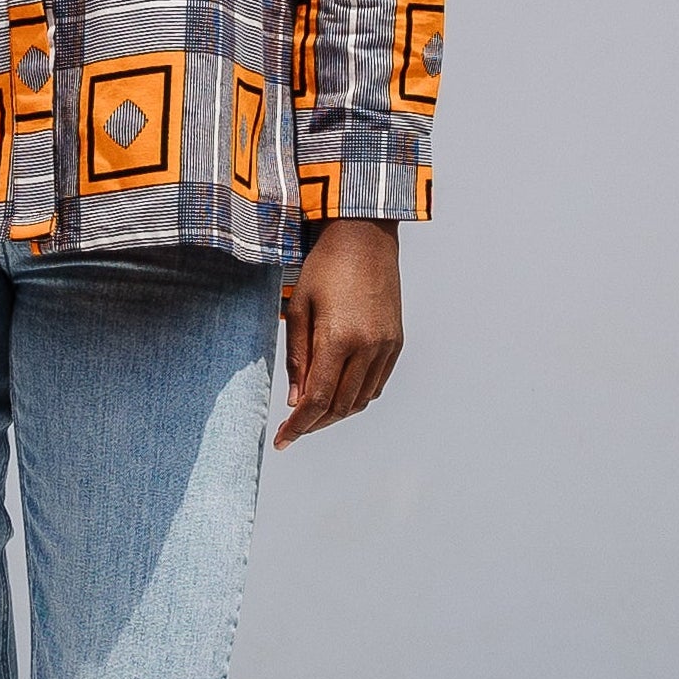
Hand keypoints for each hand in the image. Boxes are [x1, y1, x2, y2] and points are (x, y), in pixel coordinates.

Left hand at [275, 219, 402, 448]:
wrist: (364, 238)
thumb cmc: (324, 268)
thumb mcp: (298, 309)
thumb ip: (297, 358)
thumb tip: (295, 401)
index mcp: (339, 339)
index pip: (317, 399)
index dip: (298, 426)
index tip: (281, 440)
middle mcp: (368, 347)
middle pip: (341, 406)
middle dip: (314, 424)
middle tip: (292, 430)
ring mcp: (386, 346)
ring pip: (361, 400)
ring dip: (336, 413)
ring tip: (312, 414)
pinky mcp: (396, 342)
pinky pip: (376, 384)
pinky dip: (356, 398)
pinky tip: (338, 395)